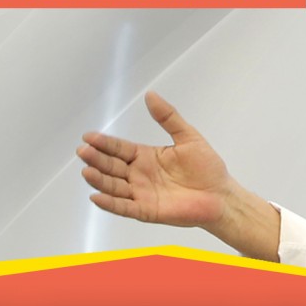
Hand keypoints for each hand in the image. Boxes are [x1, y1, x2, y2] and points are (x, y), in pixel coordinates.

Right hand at [77, 91, 232, 228]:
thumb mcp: (188, 137)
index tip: (89, 136)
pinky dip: (110, 204)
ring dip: (99, 180)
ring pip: (114, 187)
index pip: (119, 148)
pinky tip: (97, 197)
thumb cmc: (207, 168)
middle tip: (83, 151)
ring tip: (87, 171)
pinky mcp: (147, 210)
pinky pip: (125, 207)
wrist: (222, 195)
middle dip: (97, 159)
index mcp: (146, 157)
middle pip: (112, 166)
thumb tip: (151, 95)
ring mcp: (142, 193)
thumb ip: (168, 117)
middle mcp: (139, 175)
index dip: (104, 143)